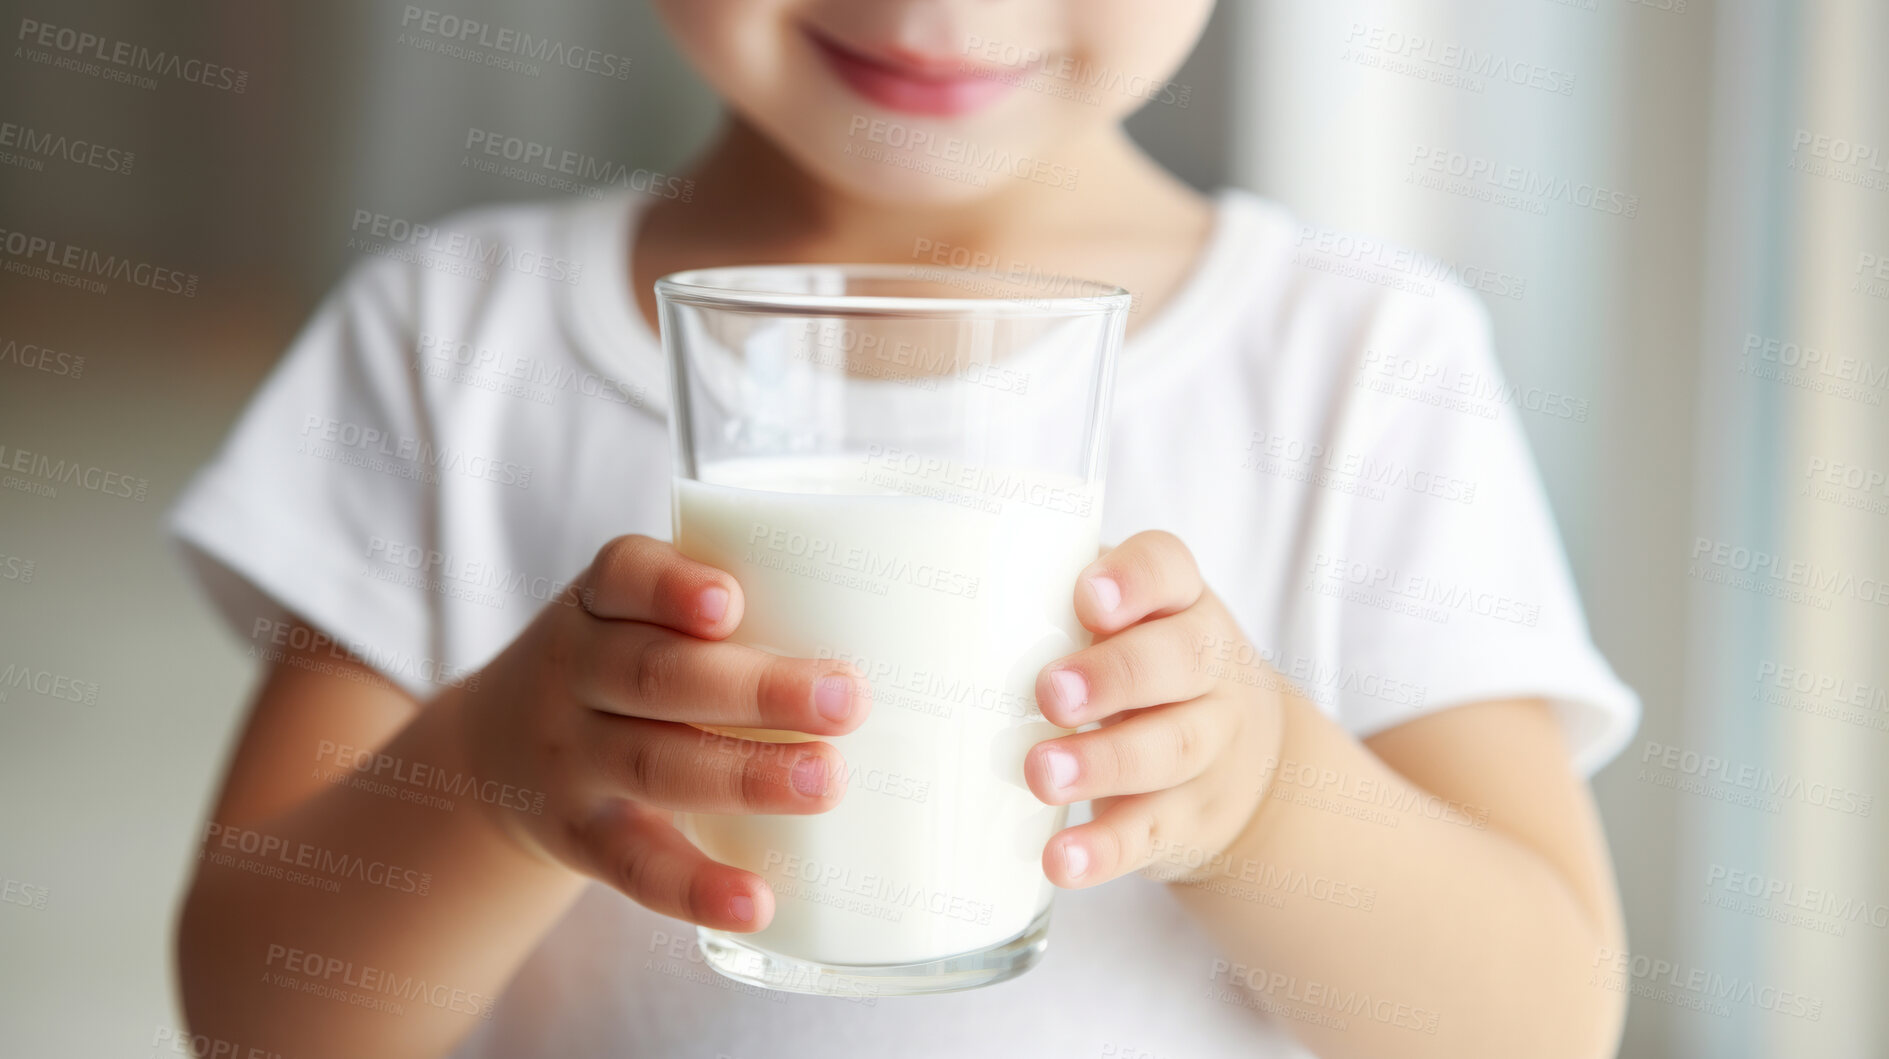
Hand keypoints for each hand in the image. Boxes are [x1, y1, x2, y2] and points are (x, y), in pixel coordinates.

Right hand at [450, 535, 870, 931]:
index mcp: (600, 604)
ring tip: (829, 782)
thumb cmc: (621, 669)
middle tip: (848, 697)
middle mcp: (572, 674)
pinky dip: (696, 887)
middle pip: (658, 677)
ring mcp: (571, 760)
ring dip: (746, 776)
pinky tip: (757, 901)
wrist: (490, 755)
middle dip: (757, 689)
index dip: (672, 587)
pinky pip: (635, 864)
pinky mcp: (577, 837)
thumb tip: (915, 627)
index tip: (730, 604)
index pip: (622, 575)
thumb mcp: (636, 619)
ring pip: (654, 765)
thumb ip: (733, 613)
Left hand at [1027, 531, 1282, 887]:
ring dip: (1102, 763)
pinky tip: (1061, 860)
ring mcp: (1209, 747)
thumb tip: (924, 614)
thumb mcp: (1129, 625)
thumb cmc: (1147, 672)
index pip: (1170, 569)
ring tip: (1041, 774)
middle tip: (1049, 694)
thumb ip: (1055, 607)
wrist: (1248, 769)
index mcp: (1180, 603)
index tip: (1088, 598)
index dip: (1135, 580)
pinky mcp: (1188, 819)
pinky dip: (1105, 851)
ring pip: (1169, 749)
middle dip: (1115, 675)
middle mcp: (1209, 668)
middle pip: (1181, 660)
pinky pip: (1150, 834)